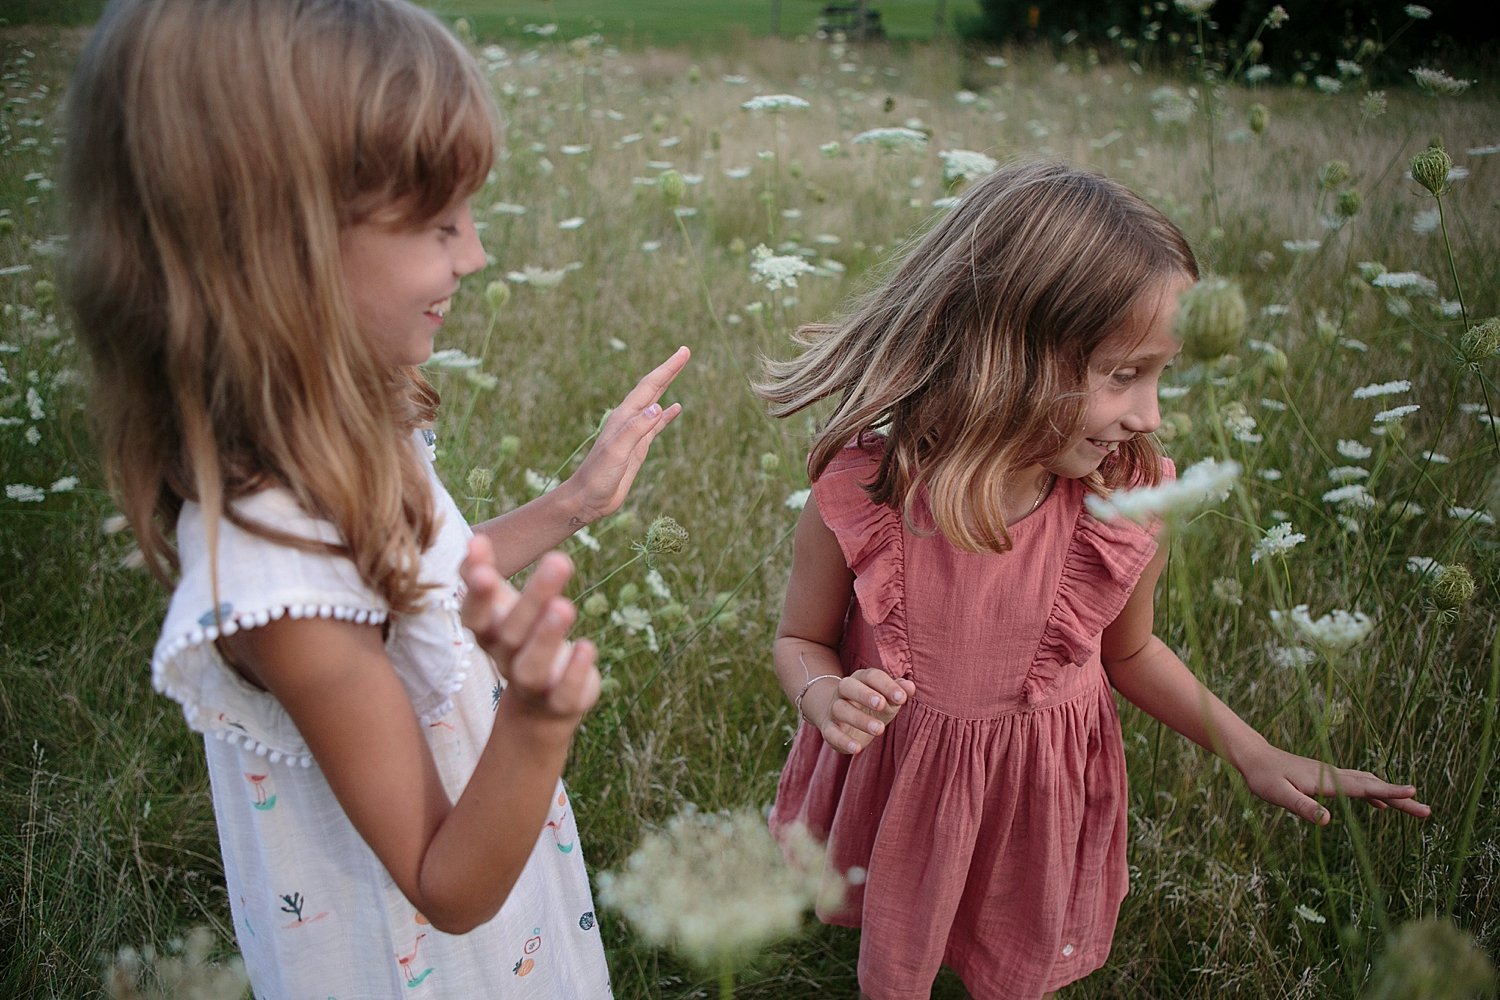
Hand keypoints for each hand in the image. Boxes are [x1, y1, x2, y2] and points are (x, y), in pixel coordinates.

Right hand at [459, 536, 599, 720]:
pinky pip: (564, 692)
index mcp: (489, 632)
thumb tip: (476, 538)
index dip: (478, 594)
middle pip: (511, 633)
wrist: (540, 704)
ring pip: (532, 666)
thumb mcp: (502, 607)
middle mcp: (505, 659)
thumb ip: (486, 575)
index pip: (474, 615)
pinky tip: (586, 646)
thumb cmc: (521, 638)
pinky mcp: (560, 702)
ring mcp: (532, 685)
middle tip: (558, 560)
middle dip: (532, 598)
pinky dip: (575, 671)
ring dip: (547, 636)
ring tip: (565, 605)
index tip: (484, 568)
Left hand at [564, 346, 688, 523]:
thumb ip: (636, 429)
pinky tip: (676, 408)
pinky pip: (656, 424)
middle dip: (669, 370)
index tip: (684, 352)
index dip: (668, 368)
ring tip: (679, 371)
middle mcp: (629, 420)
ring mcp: (634, 433)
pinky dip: (667, 414)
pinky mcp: (638, 447)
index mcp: (624, 416)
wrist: (588, 498)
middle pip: (652, 388)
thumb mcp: (617, 451)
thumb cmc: (598, 476)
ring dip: (667, 387)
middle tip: (685, 353)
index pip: (650, 386)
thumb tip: (658, 406)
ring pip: (655, 402)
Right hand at [807, 668, 916, 755]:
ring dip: (859, 719)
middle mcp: (843, 691)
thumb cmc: (870, 706)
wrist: (839, 718)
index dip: (886, 685)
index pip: (871, 676)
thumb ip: (898, 692)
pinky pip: (831, 733)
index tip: (902, 698)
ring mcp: (834, 709)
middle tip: (882, 705)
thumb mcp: (887, 698)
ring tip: (879, 730)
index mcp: (860, 679)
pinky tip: (857, 749)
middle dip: (865, 694)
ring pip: (841, 709)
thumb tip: (910, 687)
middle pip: (848, 686)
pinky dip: (843, 741)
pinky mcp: (828, 728)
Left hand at [1236, 743, 1430, 824]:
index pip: (1364, 787)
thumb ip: (1302, 806)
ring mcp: (1331, 776)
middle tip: (1427, 812)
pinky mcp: (1326, 779)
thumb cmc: (1263, 777)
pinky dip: (1373, 793)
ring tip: (1413, 807)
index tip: (1414, 793)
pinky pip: (1356, 786)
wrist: (1254, 757)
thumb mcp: (1278, 795)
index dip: (1389, 791)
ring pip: (1367, 785)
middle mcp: (1333, 775)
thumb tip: (1328, 820)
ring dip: (1390, 795)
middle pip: (1373, 786)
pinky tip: (1379, 805)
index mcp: (1326, 780)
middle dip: (1400, 798)